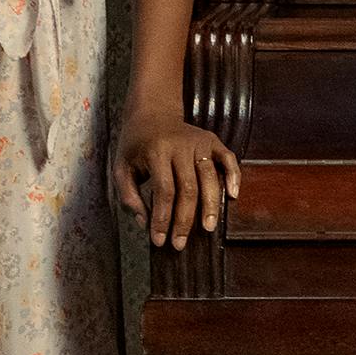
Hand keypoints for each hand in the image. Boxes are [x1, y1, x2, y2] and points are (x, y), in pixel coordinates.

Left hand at [116, 103, 239, 251]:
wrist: (152, 111)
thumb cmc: (135, 144)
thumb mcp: (121, 167)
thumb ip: (128, 196)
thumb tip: (144, 223)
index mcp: (156, 151)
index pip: (163, 191)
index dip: (162, 218)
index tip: (160, 240)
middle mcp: (181, 146)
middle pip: (189, 188)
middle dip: (185, 220)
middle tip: (181, 243)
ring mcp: (199, 142)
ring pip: (210, 177)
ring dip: (211, 206)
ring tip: (208, 228)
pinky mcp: (212, 140)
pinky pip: (228, 159)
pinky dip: (234, 177)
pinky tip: (232, 196)